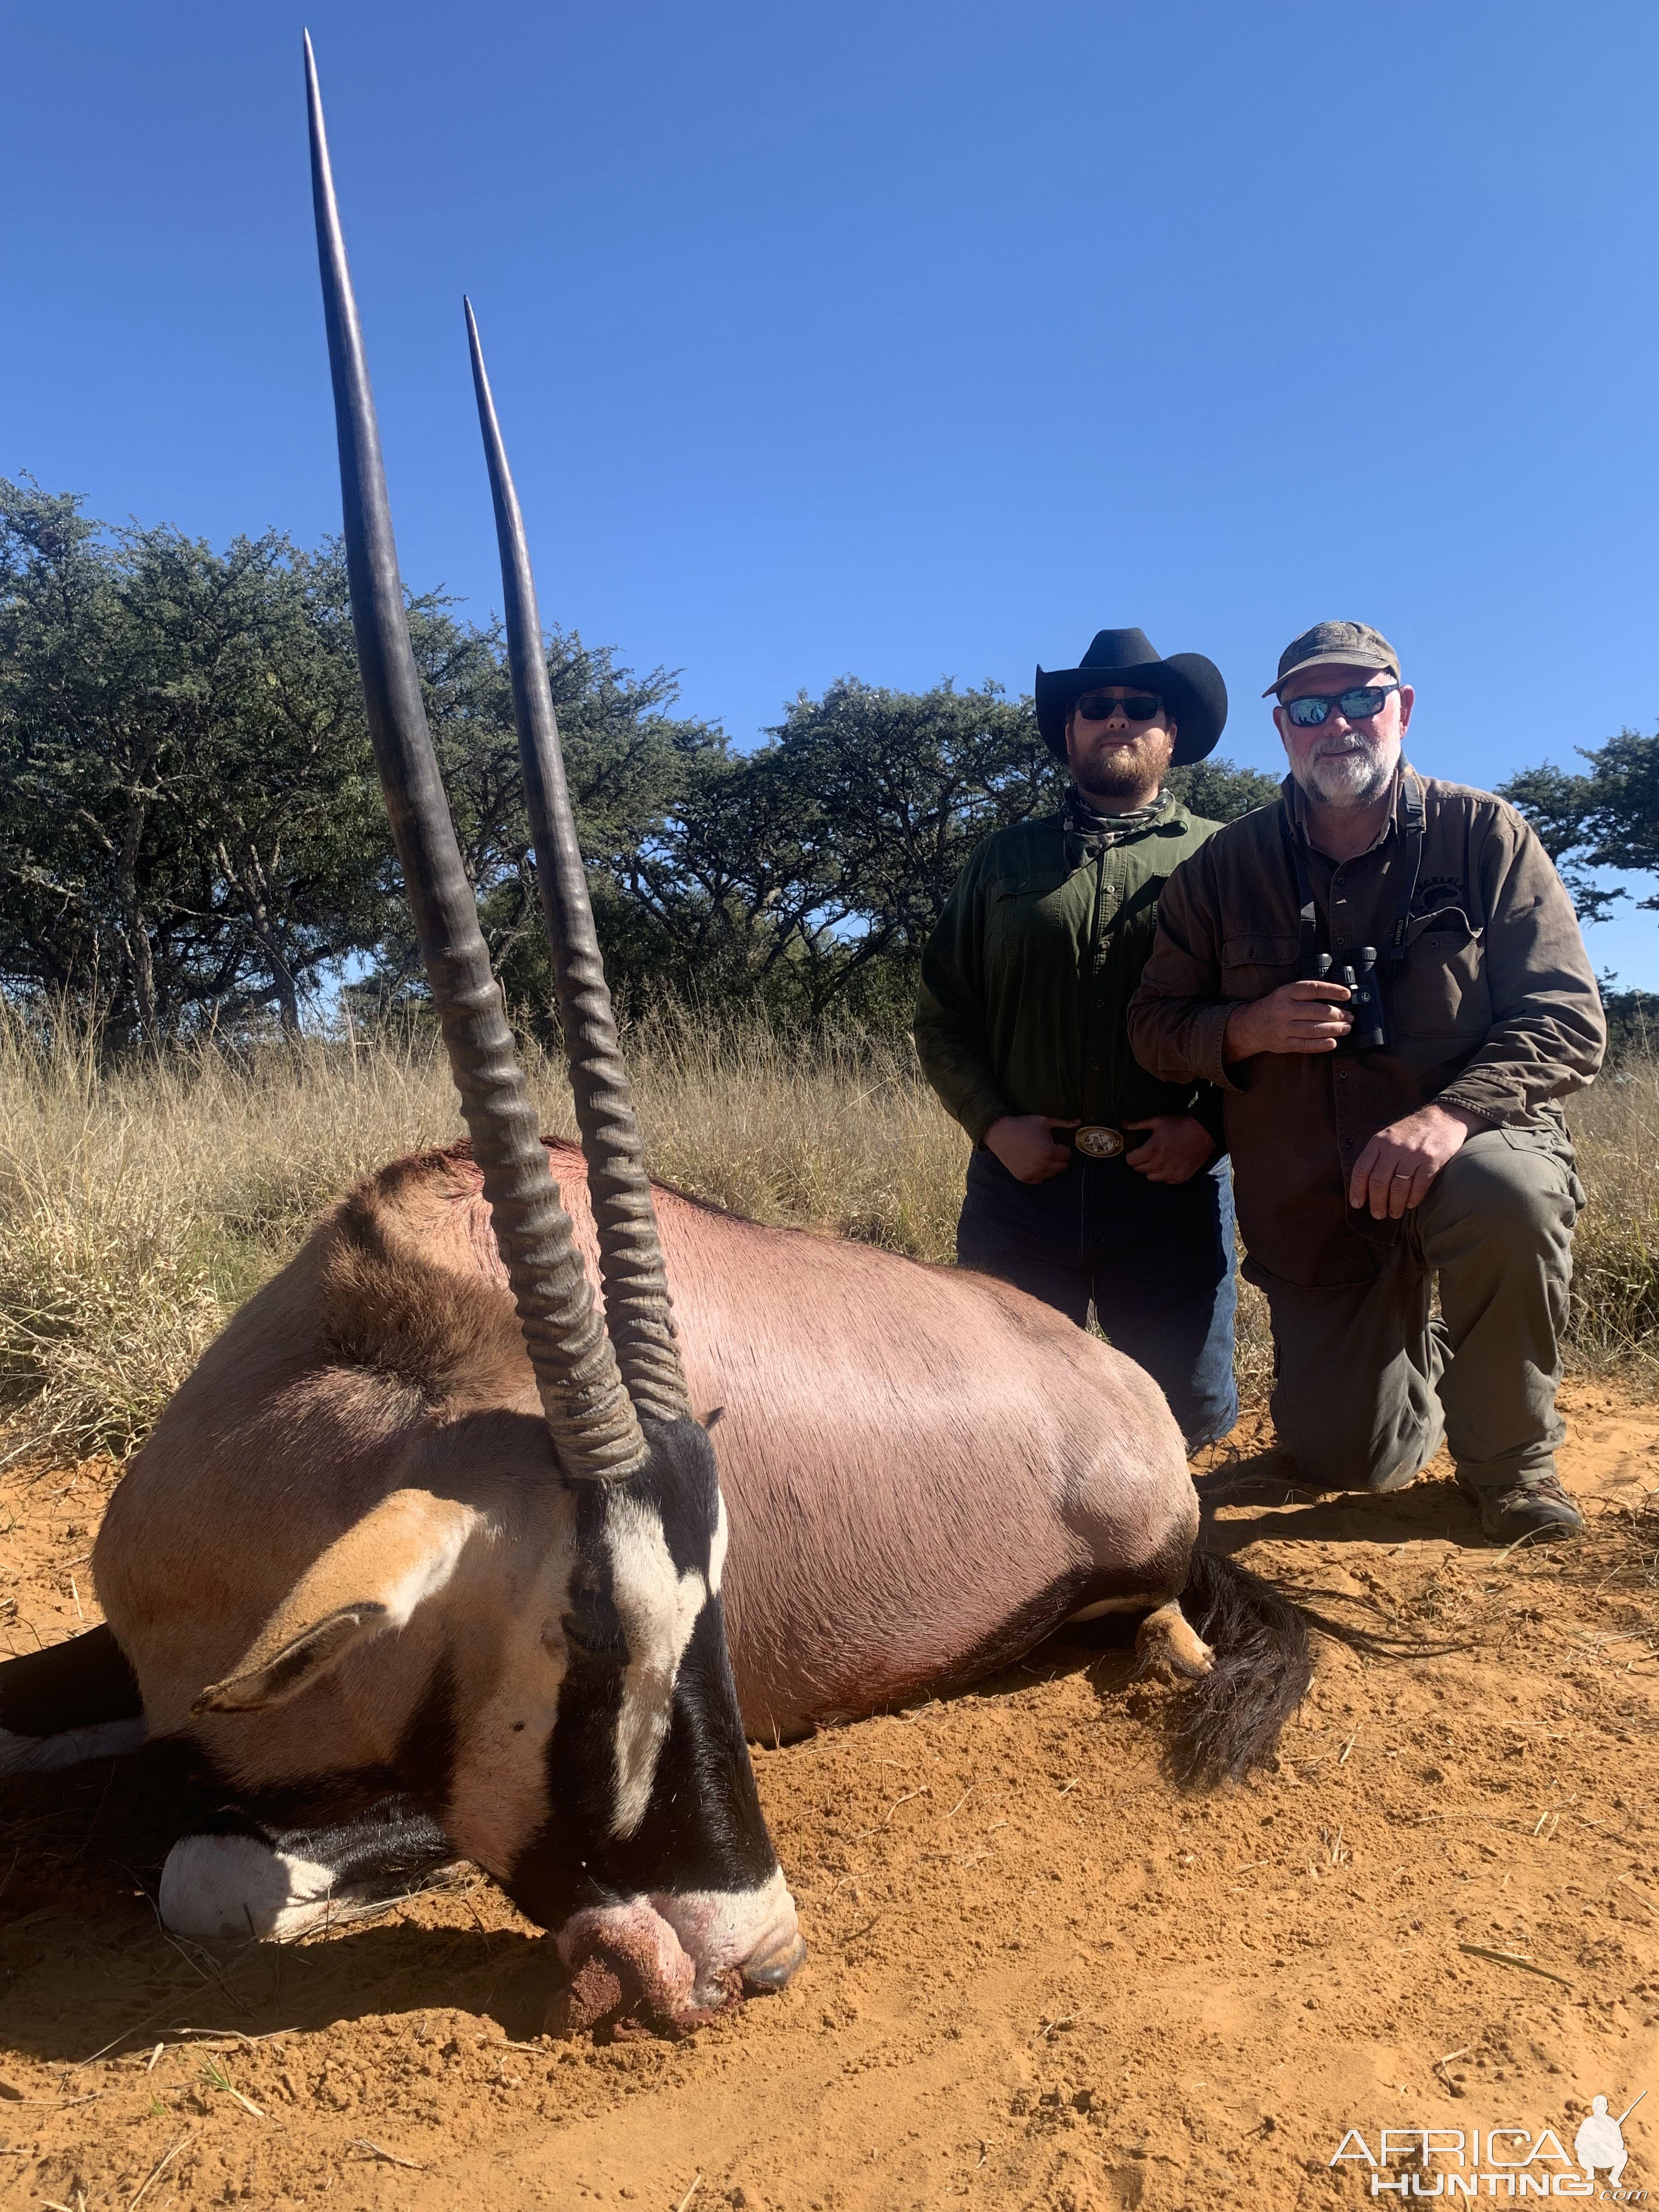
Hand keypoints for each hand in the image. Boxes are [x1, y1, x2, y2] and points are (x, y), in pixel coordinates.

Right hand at [984, 1113, 1077, 1184]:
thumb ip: (1063, 1123)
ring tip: (1042, 1155)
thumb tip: (1079, 1121)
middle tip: (1051, 1149)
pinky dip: (1039, 1173)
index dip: (1064, 1148)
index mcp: (1049, 1151)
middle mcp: (1042, 1165)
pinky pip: (1039, 1180)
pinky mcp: (1023, 1177)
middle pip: (1062, 1167)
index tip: (1057, 1143)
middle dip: (1059, 1158)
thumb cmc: (1022, 1125)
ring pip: (1052, 1174)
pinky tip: (1034, 1163)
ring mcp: (1032, 1173)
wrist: (1000, 1133)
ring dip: (1050, 1166)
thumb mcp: (1043, 1121)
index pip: (1067, 1155)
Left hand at [1123, 1115, 1215, 1184]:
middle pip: (1139, 1169)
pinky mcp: (1180, 1178)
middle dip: (1141, 1161)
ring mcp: (1170, 1173)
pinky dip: (1165, 1174)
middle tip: (1149, 1152)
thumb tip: (1122, 1123)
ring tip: (1159, 1158)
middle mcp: (1160, 1164)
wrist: (1204, 1133)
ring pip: (1151, 1177)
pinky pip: (1165, 1181)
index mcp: (1152, 1151)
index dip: (1132, 1155)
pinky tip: (1170, 1163)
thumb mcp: (1158, 1121)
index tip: (1137, 1151)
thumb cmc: (1179, 1125)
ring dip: (1152, 1169)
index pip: (1130, 1161)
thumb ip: (1138, 1124)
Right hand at [1224, 980, 1351, 1061]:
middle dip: (1338, 1014)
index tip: (1347, 994)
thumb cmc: (1275, 1007)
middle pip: (1316, 1011)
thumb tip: (1337, 998)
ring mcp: (1283, 1028)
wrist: (1251, 1025)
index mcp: (1286, 993)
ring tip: (1346, 1028)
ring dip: (1334, 1029)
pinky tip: (1333, 1043)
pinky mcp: (1284, 1044)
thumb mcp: (1286, 993)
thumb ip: (1307, 994)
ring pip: (1313, 1029)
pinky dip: (1321, 1045)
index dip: (1332, 990)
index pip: (1313, 989)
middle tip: (1349, 1016)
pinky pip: (1306, 1045)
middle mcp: (1284, 1009)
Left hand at [1348, 1103, 1482, 1218]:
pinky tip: (1410, 1204)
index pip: (1361, 1170)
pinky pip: (1419, 1186)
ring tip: (1394, 1214)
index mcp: (1379, 1141)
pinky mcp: (1432, 1161)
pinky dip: (1413, 1199)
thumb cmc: (1412, 1131)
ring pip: (1398, 1187)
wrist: (1444, 1118)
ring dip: (1394, 1205)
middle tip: (1378, 1215)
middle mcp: (1394, 1148)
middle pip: (1378, 1182)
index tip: (1357, 1204)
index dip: (1357, 1190)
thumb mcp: (1388, 1136)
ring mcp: (1413, 1154)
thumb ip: (1376, 1155)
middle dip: (1376, 1203)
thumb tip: (1363, 1184)